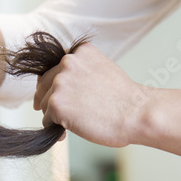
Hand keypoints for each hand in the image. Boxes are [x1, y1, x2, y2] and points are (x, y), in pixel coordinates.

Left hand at [33, 42, 150, 147]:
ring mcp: (60, 82)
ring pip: (44, 104)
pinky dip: (56, 128)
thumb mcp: (102, 70)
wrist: (136, 113)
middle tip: (72, 112)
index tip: (66, 97)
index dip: (57, 86)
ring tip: (79, 120)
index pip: (55, 69)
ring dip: (56, 115)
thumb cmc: (124, 98)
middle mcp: (68, 62)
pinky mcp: (56, 103)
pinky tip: (74, 128)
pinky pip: (46, 120)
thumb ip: (81, 71)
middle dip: (53, 100)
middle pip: (44, 85)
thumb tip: (58, 87)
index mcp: (81, 51)